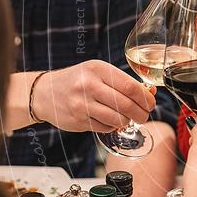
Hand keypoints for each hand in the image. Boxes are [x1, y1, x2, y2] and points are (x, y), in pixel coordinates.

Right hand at [32, 60, 154, 131]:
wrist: (45, 93)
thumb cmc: (78, 81)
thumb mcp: (99, 72)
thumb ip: (123, 81)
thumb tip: (150, 92)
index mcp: (97, 69)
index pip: (130, 86)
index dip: (145, 98)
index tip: (150, 103)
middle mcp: (88, 85)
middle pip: (126, 104)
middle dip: (141, 113)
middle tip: (144, 115)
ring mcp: (82, 104)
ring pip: (117, 119)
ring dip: (127, 122)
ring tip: (127, 118)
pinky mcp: (78, 120)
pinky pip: (105, 127)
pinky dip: (113, 126)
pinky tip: (109, 120)